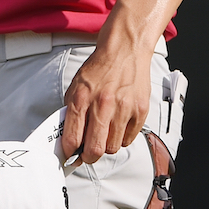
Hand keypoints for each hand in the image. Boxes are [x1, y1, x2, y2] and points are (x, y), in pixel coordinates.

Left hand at [60, 39, 152, 166]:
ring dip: (106, 146)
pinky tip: (117, 127)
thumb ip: (72, 110)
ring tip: (103, 135)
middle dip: (88, 157)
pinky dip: (122, 138)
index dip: (69, 151)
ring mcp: (123, 110)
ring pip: (112, 147)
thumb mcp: (76, 86)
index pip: (73, 137)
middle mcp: (102, 105)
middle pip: (95, 149)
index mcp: (82, 99)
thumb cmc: (100, 68)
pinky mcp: (140, 112)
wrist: (124, 51)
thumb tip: (68, 134)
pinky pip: (129, 139)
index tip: (69, 155)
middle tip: (86, 154)